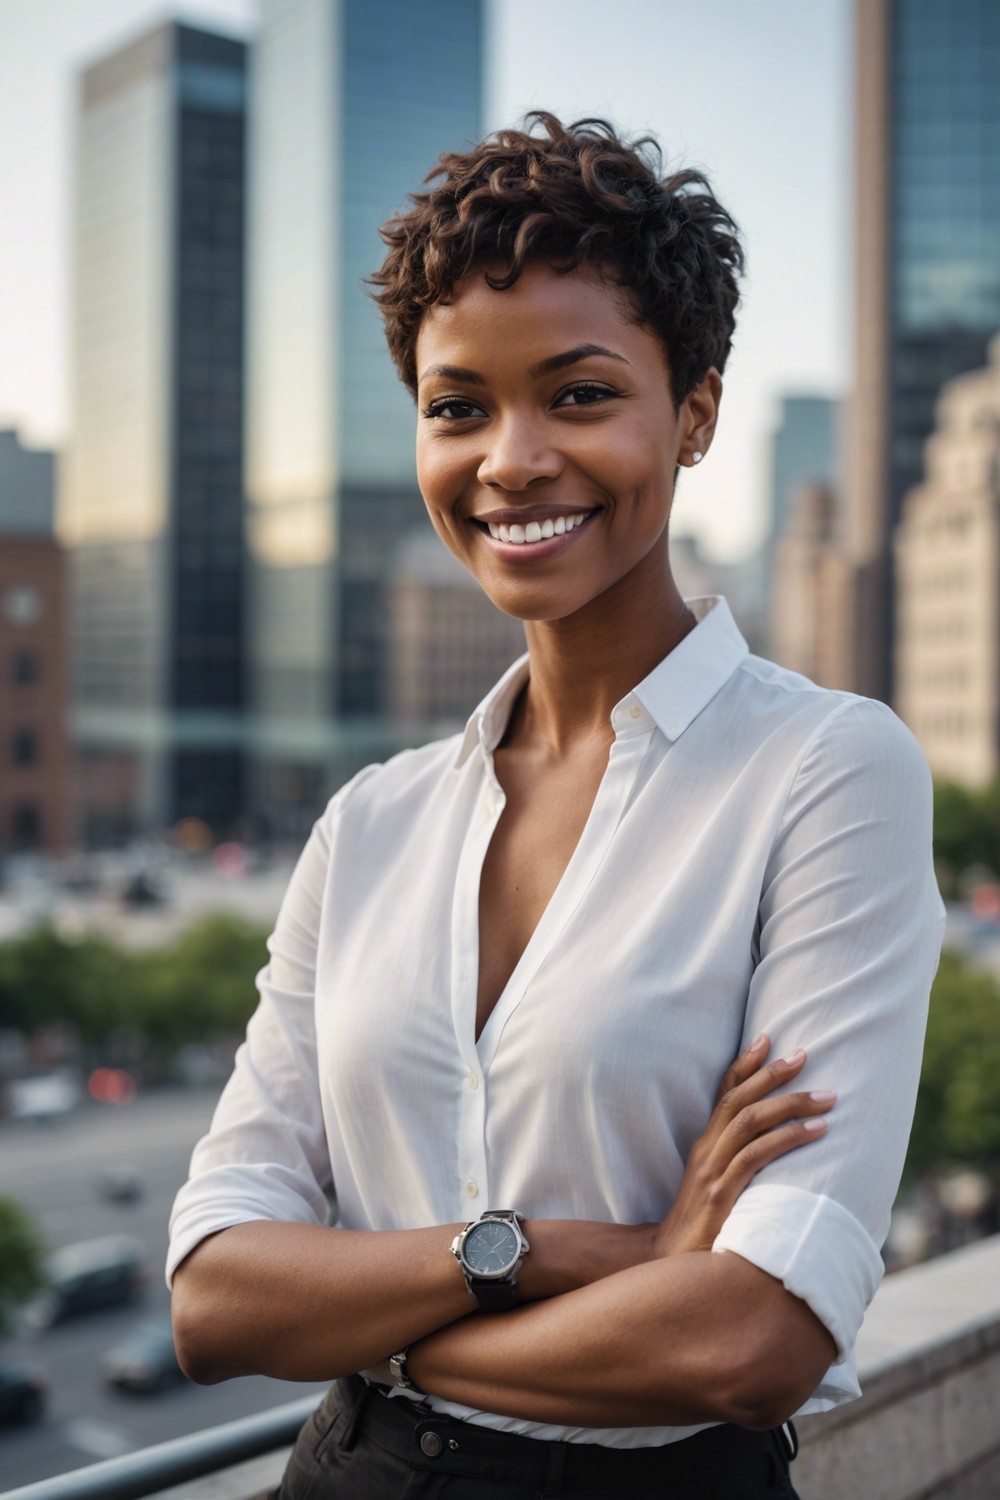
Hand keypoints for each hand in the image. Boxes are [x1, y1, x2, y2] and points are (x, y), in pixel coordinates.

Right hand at [652, 1035, 833, 1257]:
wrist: (669, 1261)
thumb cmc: (702, 1225)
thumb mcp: (715, 1185)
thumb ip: (738, 1164)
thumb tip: (776, 1148)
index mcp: (705, 1144)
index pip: (724, 1092)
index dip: (745, 1064)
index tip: (768, 1038)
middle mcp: (707, 1150)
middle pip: (740, 1099)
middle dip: (773, 1074)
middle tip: (805, 1054)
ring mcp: (713, 1171)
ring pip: (751, 1121)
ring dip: (790, 1104)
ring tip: (826, 1096)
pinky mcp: (723, 1194)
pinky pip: (758, 1156)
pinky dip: (789, 1138)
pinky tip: (816, 1130)